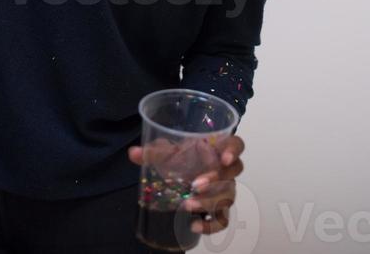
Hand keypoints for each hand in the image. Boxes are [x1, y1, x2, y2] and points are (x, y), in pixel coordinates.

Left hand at [127, 134, 244, 237]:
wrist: (183, 173)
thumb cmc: (182, 156)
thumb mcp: (168, 151)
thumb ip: (153, 152)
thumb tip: (133, 153)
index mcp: (217, 148)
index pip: (236, 144)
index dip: (233, 150)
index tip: (223, 158)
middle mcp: (226, 168)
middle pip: (233, 172)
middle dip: (216, 180)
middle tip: (195, 185)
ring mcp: (226, 188)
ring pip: (229, 196)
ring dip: (210, 202)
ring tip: (187, 205)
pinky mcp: (220, 208)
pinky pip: (223, 219)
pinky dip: (212, 225)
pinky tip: (195, 225)